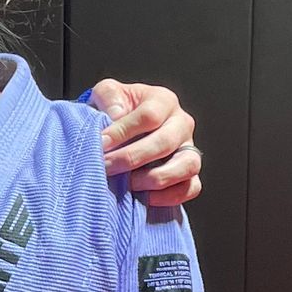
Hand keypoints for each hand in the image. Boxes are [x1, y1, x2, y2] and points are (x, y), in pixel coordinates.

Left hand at [91, 80, 201, 201]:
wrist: (121, 133)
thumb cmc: (116, 111)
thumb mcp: (107, 93)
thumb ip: (108, 96)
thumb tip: (116, 115)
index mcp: (163, 101)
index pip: (149, 116)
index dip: (123, 132)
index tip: (101, 144)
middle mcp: (181, 124)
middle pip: (165, 142)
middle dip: (132, 158)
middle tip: (107, 166)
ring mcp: (189, 149)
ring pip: (186, 165)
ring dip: (154, 178)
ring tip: (127, 183)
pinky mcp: (190, 173)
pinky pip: (190, 187)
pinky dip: (170, 196)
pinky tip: (145, 198)